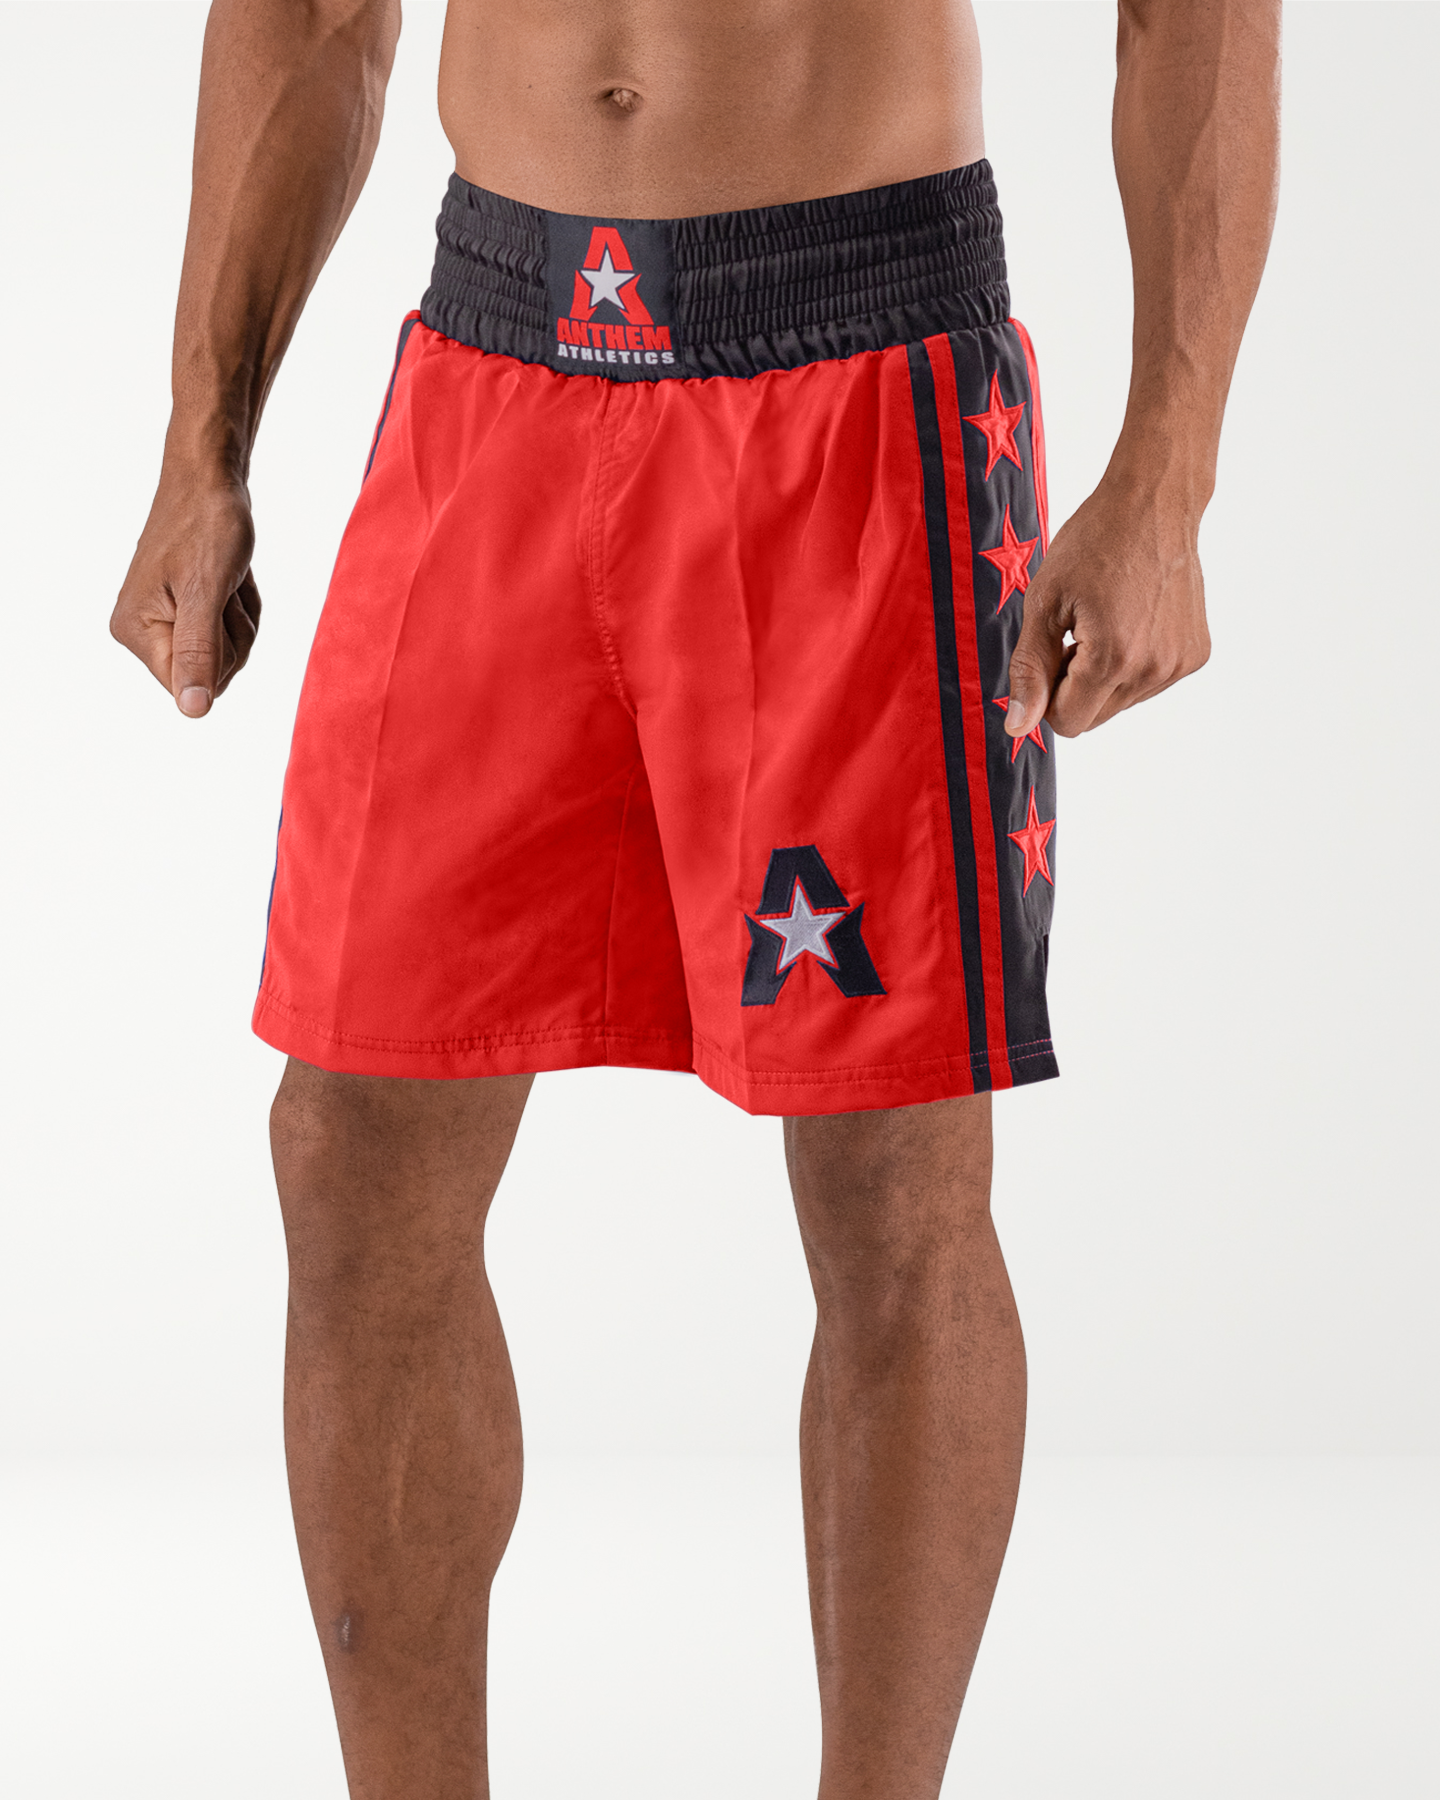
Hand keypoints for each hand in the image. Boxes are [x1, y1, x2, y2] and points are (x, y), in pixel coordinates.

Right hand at [111, 472, 261, 716]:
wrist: (209, 476)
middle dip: (235, 631)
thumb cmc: (207, 523)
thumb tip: (193, 710)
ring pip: (228, 652)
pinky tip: (230, 577)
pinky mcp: (183, 609)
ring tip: (226, 577)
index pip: (193, 686)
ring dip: (241, 615)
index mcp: (134, 631)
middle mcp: (141, 631)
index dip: (220, 651)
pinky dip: (241, 605)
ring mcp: (162, 620)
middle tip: (224, 586)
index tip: (214, 603)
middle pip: (215, 673)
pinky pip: (230, 631)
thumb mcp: (207, 591)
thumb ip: (198, 652)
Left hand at [1004, 481, 1210, 738]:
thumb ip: (1029, 670)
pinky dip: (1133, 663)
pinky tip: (1132, 619)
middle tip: (1077, 632)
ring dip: (1103, 676)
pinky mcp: (1196, 653)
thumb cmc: (1095, 543)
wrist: (1154, 503)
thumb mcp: (1045, 604)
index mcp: (1114, 659)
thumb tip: (1018, 727)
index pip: (1068, 724)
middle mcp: (1155, 669)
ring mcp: (1180, 663)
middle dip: (1075, 686)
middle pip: (1094, 717)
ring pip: (1120, 703)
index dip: (1048, 695)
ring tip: (1106, 621)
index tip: (1053, 653)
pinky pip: (1149, 684)